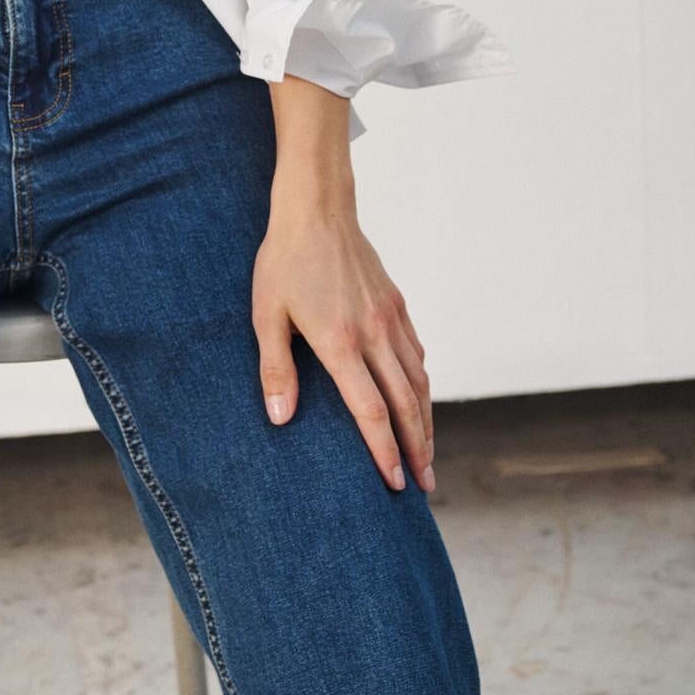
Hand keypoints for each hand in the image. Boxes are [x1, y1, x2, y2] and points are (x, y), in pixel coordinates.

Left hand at [252, 186, 435, 494]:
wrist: (316, 209)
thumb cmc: (284, 262)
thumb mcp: (267, 315)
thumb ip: (276, 369)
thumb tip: (281, 420)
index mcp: (340, 343)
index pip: (372, 411)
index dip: (384, 451)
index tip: (394, 482)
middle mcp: (374, 334)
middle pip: (407, 404)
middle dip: (417, 449)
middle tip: (424, 485)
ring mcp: (390, 318)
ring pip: (419, 381)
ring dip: (427, 421)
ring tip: (428, 454)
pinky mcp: (396, 304)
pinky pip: (416, 352)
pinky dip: (422, 383)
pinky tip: (419, 399)